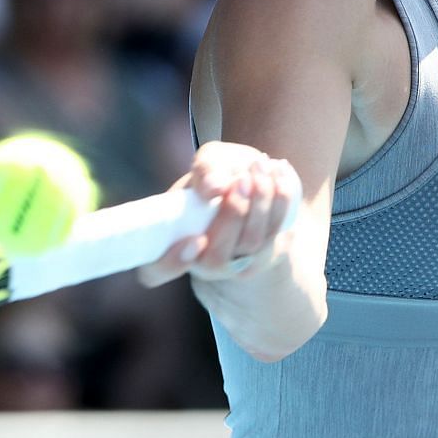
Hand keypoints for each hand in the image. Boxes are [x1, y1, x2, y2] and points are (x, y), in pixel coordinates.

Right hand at [136, 141, 299, 287]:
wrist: (248, 179)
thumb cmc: (216, 174)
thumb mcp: (206, 165)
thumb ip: (205, 171)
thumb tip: (214, 188)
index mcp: (170, 246)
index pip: (155, 272)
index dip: (171, 263)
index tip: (194, 239)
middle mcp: (202, 263)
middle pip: (216, 258)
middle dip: (232, 216)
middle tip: (240, 180)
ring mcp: (237, 263)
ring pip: (251, 244)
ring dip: (260, 203)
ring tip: (259, 166)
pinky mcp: (267, 253)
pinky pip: (276, 233)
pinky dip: (281, 200)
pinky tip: (279, 171)